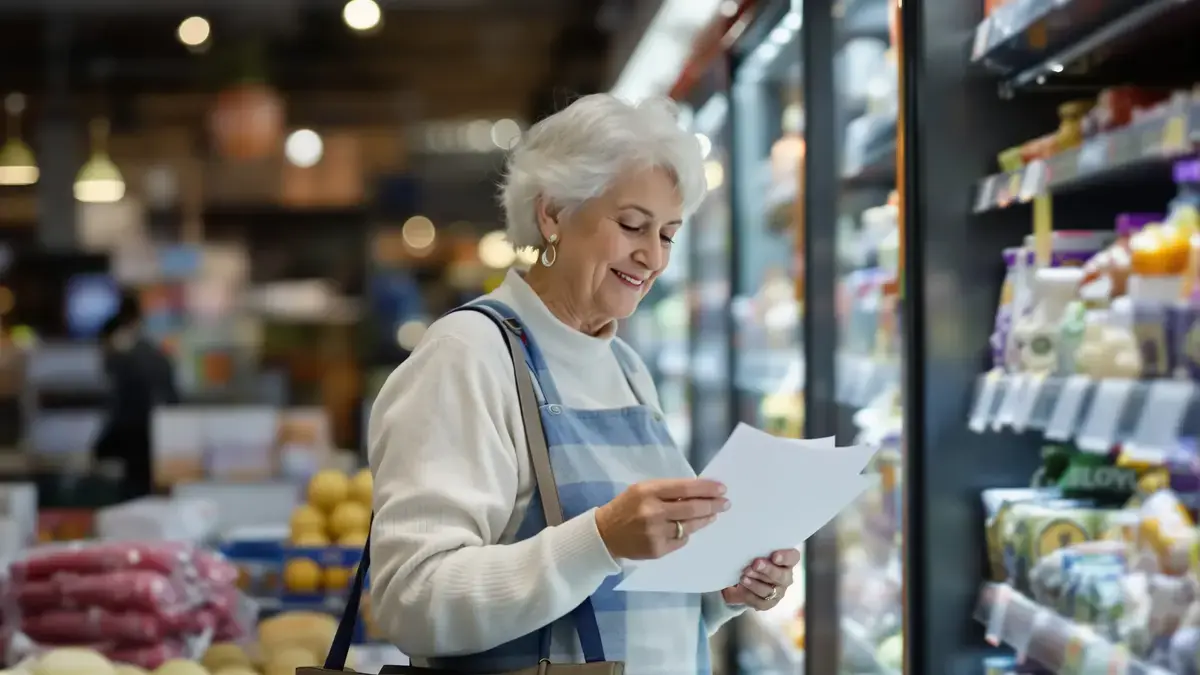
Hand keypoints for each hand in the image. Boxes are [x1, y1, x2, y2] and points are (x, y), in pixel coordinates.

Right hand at [595, 479, 728, 559]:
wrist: (605, 534)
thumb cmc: (627, 506)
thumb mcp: (643, 490)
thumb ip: (668, 490)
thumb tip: (699, 492)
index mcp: (649, 491)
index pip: (685, 488)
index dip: (707, 489)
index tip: (722, 489)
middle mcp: (653, 512)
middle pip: (692, 508)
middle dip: (713, 505)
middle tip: (725, 503)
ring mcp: (655, 533)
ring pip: (689, 526)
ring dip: (704, 520)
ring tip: (712, 515)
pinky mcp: (657, 550)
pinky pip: (681, 540)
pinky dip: (685, 534)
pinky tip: (686, 529)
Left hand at [721, 548, 800, 609]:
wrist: (741, 580)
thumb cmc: (751, 559)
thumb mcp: (752, 550)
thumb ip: (753, 544)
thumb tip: (739, 530)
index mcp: (786, 561)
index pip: (793, 557)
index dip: (786, 557)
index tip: (774, 555)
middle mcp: (785, 577)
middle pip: (781, 575)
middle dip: (767, 569)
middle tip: (755, 563)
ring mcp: (777, 592)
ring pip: (769, 589)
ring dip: (756, 582)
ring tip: (744, 575)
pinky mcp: (767, 603)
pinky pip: (760, 601)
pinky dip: (750, 593)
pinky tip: (743, 585)